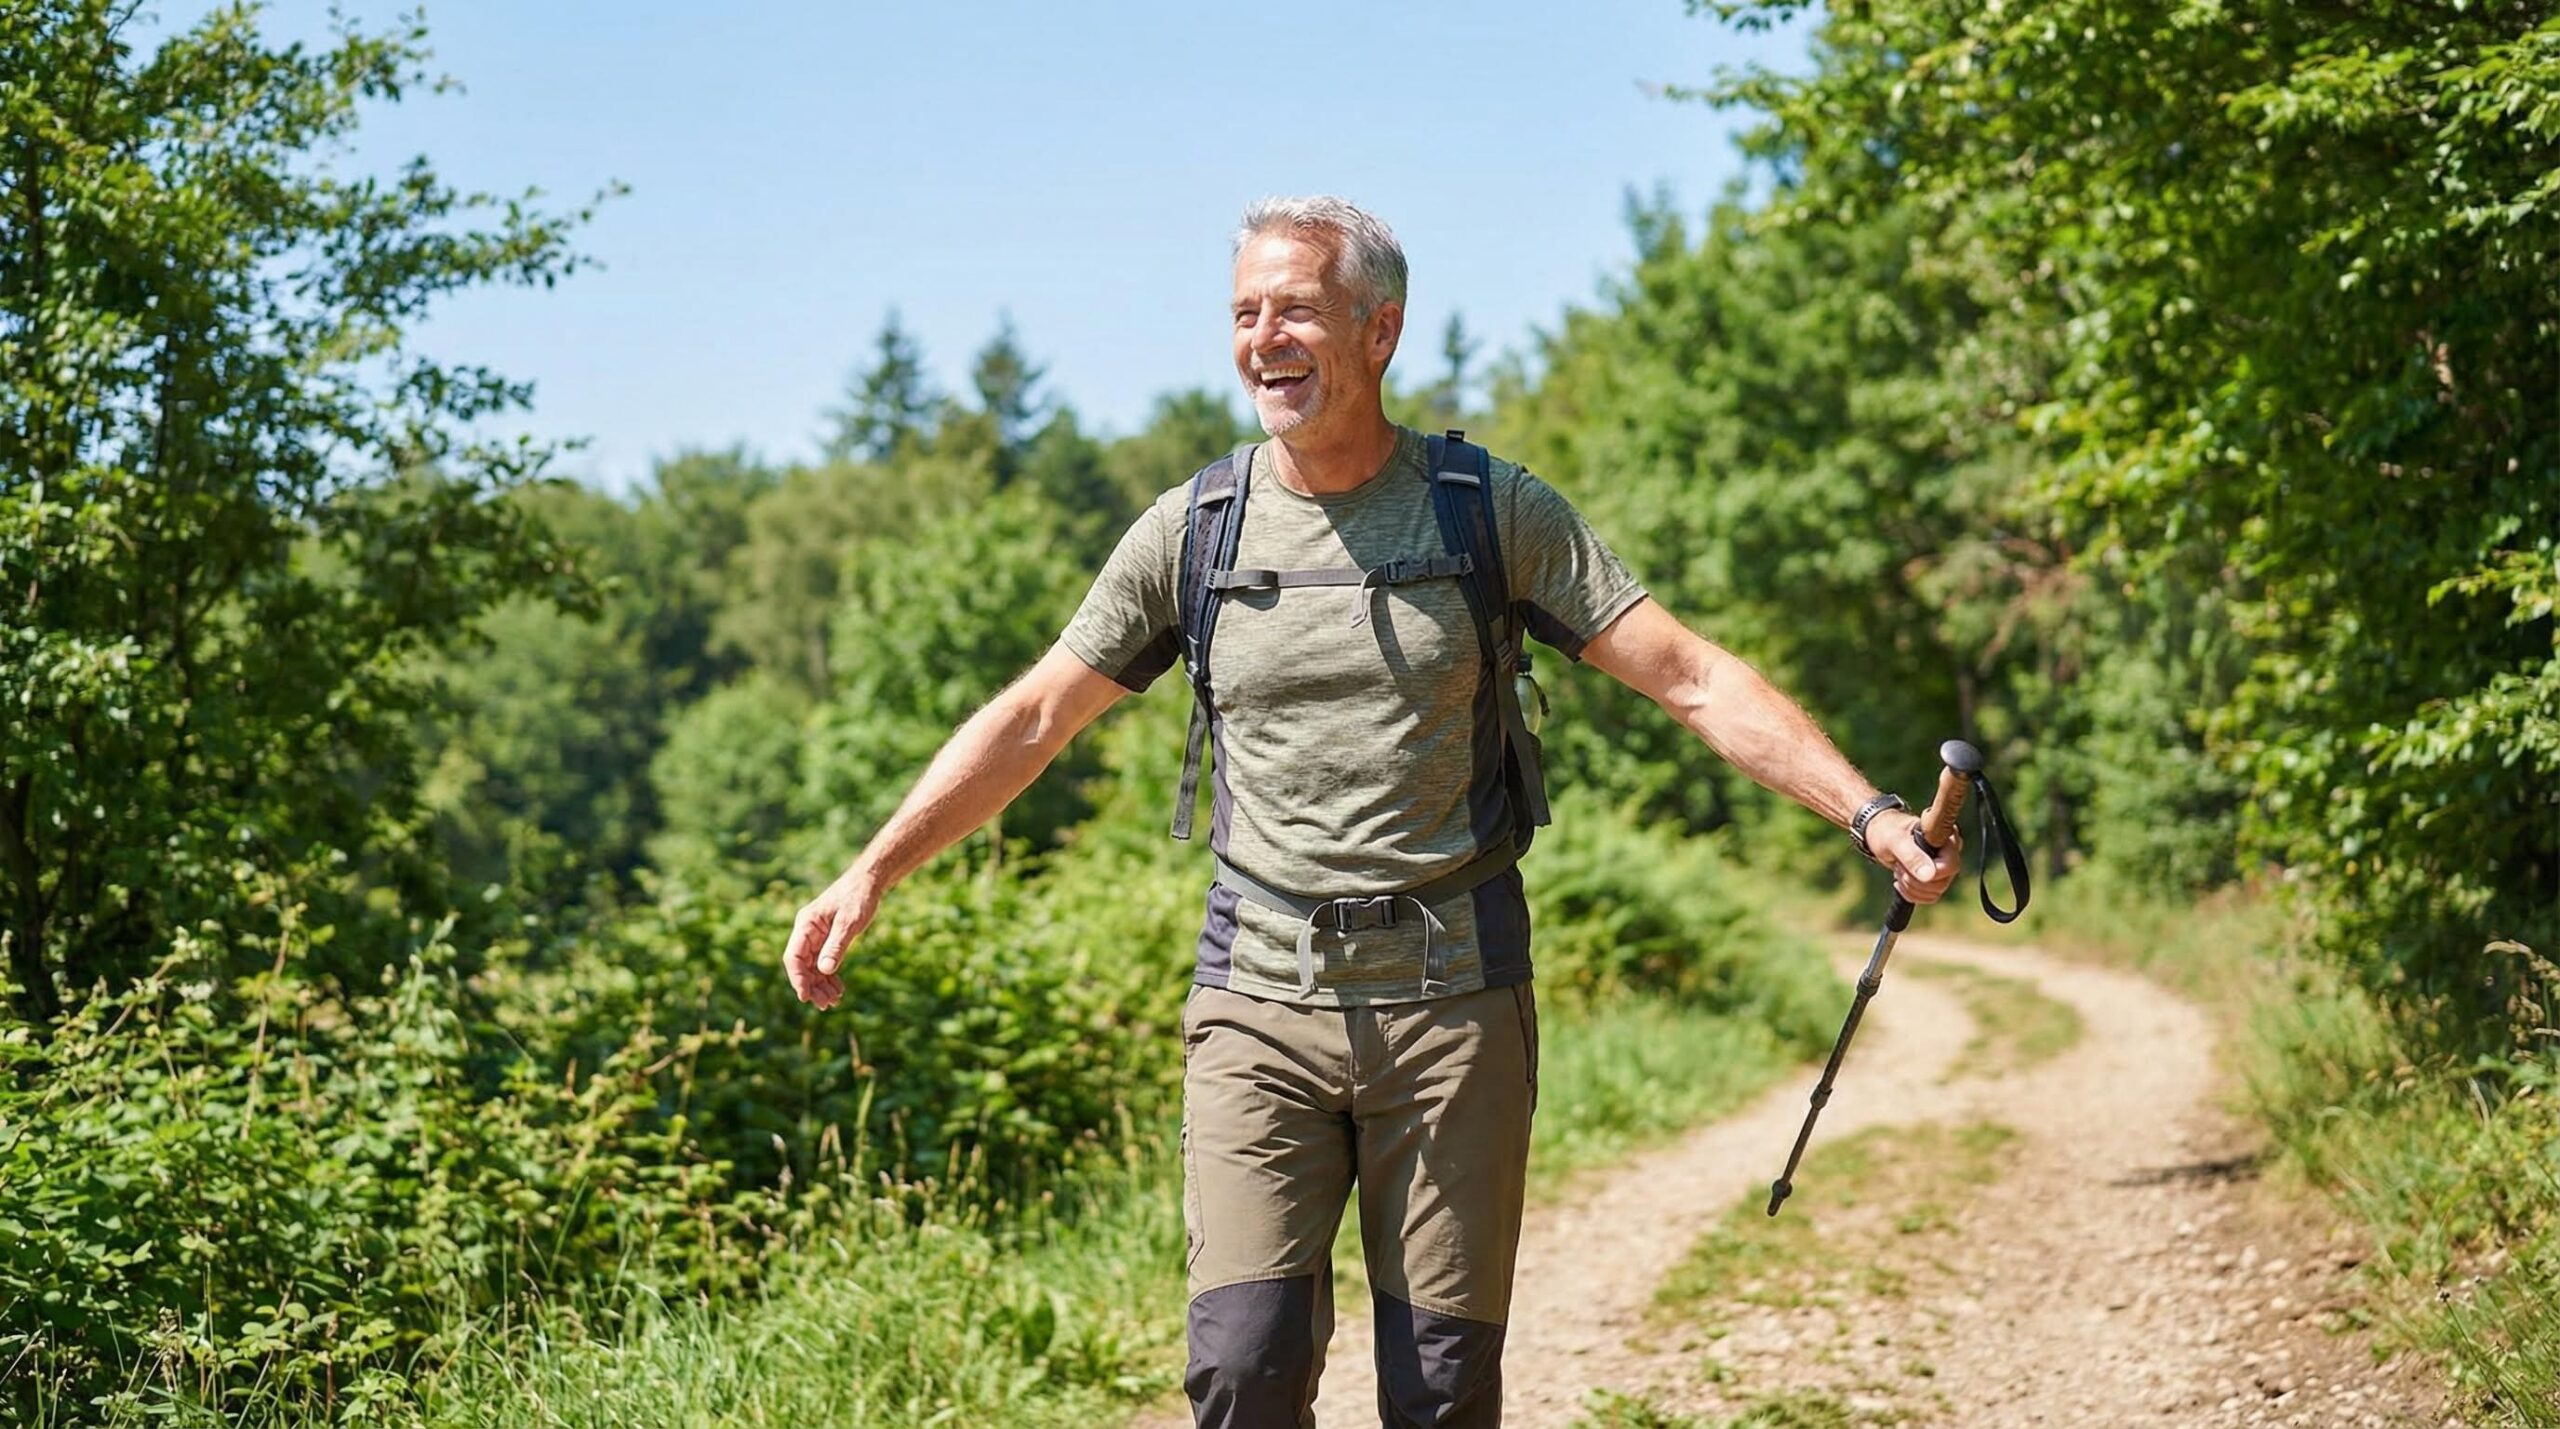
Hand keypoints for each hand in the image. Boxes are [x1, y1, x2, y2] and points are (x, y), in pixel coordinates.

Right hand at [784, 870, 879, 1009]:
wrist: (868, 884)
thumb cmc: (858, 898)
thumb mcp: (849, 922)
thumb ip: (836, 945)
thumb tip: (824, 970)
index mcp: (806, 924)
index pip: (794, 957)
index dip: (798, 979)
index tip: (805, 997)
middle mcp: (807, 932)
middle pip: (802, 966)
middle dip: (812, 986)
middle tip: (825, 1005)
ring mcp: (816, 936)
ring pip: (812, 967)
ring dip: (821, 985)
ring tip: (833, 1001)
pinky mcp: (827, 940)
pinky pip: (823, 963)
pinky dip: (829, 976)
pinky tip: (838, 989)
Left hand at [1868, 810, 1961, 904]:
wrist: (1881, 836)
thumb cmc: (1888, 832)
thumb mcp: (1895, 841)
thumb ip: (1911, 856)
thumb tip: (1929, 876)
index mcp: (1946, 839)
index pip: (1950, 866)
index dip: (1928, 872)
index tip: (1905, 862)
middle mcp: (1949, 855)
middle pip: (1941, 883)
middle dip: (1914, 879)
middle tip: (1899, 865)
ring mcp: (1943, 869)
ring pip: (1935, 893)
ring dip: (1910, 886)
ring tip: (1899, 869)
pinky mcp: (1935, 879)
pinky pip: (1930, 897)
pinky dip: (1911, 893)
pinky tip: (1901, 880)